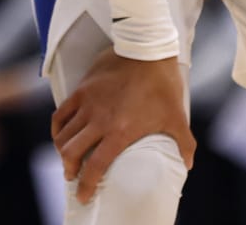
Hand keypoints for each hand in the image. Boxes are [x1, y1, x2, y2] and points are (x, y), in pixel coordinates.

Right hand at [51, 50, 194, 203]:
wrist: (147, 50)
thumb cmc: (163, 85)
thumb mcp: (177, 118)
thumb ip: (183, 145)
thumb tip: (188, 164)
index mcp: (120, 133)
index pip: (95, 167)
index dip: (87, 185)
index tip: (83, 195)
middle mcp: (99, 122)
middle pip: (72, 153)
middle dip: (70, 170)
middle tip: (72, 176)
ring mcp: (88, 105)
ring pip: (64, 135)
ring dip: (62, 151)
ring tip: (66, 158)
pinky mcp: (82, 90)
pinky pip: (61, 114)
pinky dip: (57, 128)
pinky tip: (61, 134)